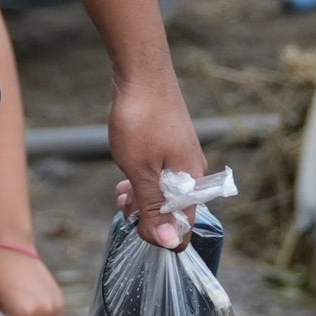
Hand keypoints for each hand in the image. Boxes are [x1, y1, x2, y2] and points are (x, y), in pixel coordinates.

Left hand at [109, 76, 206, 248]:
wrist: (142, 73)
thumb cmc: (141, 120)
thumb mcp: (141, 170)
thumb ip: (154, 208)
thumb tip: (169, 242)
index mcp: (192, 181)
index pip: (183, 228)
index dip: (159, 235)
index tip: (135, 225)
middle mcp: (194, 171)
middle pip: (174, 212)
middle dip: (147, 217)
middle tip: (122, 205)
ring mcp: (183, 157)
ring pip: (166, 194)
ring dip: (142, 200)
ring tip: (120, 192)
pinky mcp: (172, 146)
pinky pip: (162, 176)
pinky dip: (144, 182)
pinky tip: (126, 177)